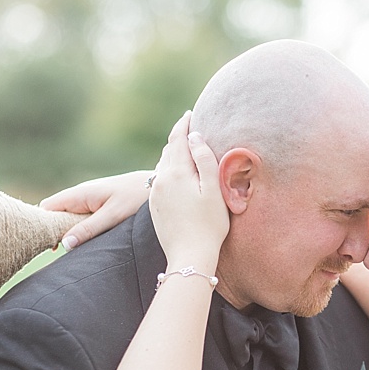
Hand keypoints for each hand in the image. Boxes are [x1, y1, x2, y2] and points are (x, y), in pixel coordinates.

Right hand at [39, 170, 152, 249]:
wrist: (160, 184)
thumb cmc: (137, 197)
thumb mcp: (112, 216)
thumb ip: (88, 229)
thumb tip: (64, 244)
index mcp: (80, 194)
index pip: (47, 207)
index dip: (41, 224)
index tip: (42, 244)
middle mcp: (81, 195)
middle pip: (55, 213)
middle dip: (52, 231)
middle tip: (55, 252)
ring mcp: (90, 200)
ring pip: (68, 217)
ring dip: (66, 232)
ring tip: (68, 251)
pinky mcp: (99, 206)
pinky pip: (80, 218)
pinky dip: (78, 230)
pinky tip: (83, 243)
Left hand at [149, 111, 226, 269]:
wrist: (189, 256)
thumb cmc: (208, 225)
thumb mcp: (214, 190)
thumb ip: (204, 160)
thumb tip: (194, 137)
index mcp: (176, 173)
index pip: (178, 140)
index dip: (184, 125)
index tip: (190, 114)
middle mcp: (161, 181)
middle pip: (168, 151)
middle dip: (178, 138)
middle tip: (188, 127)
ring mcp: (155, 195)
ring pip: (162, 166)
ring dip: (172, 154)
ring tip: (184, 148)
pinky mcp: (155, 207)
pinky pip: (160, 180)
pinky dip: (169, 171)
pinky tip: (177, 175)